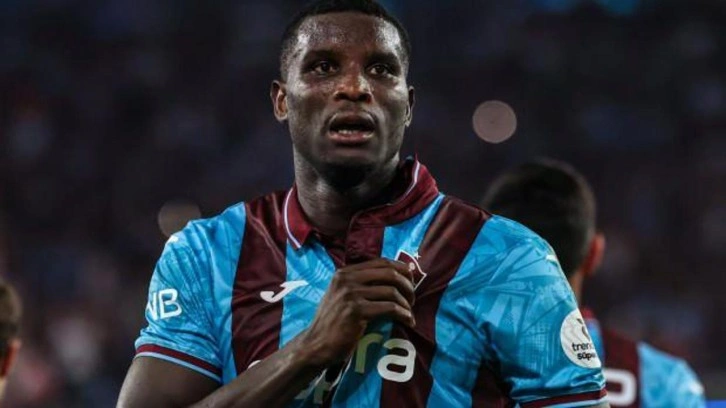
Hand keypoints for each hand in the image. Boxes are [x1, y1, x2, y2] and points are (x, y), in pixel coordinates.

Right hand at [298, 258, 414, 366]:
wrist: (316, 344)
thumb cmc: (333, 322)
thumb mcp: (341, 295)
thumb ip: (361, 284)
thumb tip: (394, 276)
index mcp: (344, 272)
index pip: (381, 262)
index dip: (401, 269)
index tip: (411, 281)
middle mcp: (347, 279)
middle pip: (389, 273)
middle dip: (407, 285)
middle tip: (412, 299)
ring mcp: (350, 294)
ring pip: (391, 291)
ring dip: (406, 303)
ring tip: (409, 313)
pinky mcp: (356, 311)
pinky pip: (389, 308)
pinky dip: (403, 315)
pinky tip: (408, 321)